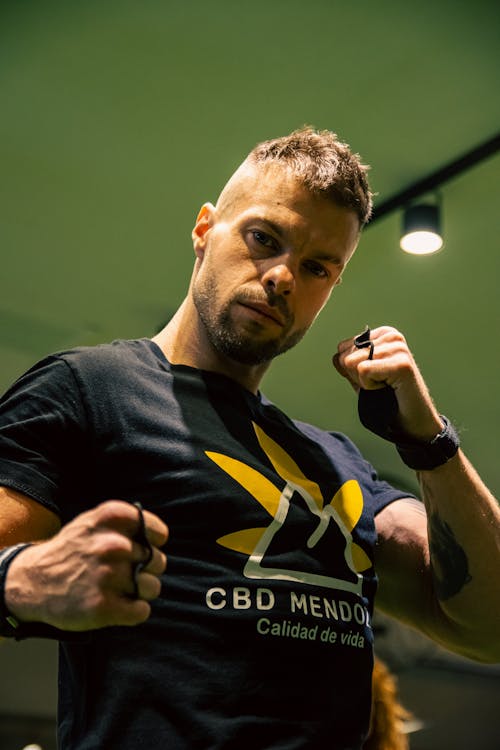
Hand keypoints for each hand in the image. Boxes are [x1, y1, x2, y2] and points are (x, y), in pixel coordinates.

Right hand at [5, 500, 167, 630]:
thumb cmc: (72, 551)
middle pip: (158, 561)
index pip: (158, 532)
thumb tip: (158, 539)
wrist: (32, 582)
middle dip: (146, 569)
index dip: (154, 542)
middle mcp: (110, 545)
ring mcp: (106, 576)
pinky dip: (134, 611)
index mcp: (110, 519)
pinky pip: (142, 611)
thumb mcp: (93, 522)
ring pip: (153, 587)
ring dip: (142, 591)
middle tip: (125, 572)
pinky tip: (117, 605)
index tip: (143, 547)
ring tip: (120, 589)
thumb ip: (126, 523)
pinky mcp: (102, 607)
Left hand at [332, 326, 442, 440]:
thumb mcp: (363, 379)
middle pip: (346, 356)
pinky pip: (364, 370)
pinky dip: (370, 386)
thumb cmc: (390, 400)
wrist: (413, 422)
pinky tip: (388, 388)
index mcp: (383, 335)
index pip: (342, 347)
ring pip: (352, 363)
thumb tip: (336, 356)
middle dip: (356, 377)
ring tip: (385, 386)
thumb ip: (348, 366)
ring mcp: (398, 348)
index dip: (351, 370)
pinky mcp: (402, 363)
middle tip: (380, 385)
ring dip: (365, 383)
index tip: (373, 378)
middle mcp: (391, 336)